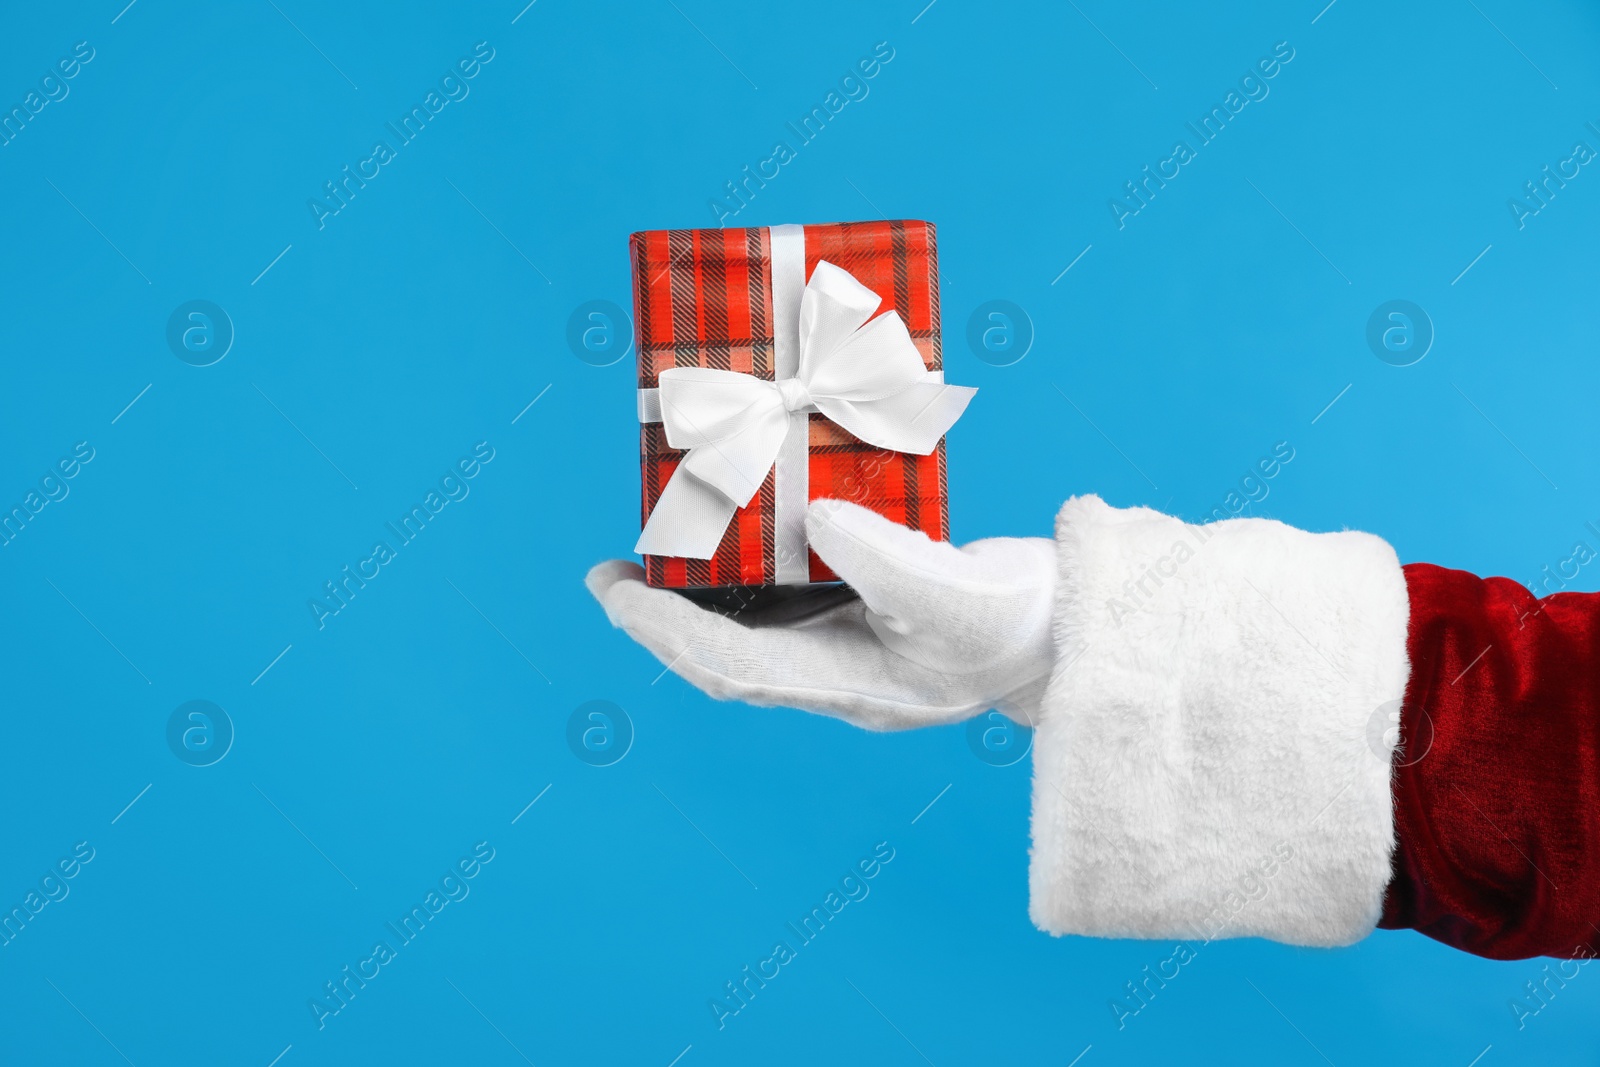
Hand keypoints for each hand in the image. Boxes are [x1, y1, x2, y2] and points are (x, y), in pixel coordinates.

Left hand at [586, 499, 1055, 730]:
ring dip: (694, 599)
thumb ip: (886, 560)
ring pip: (748, 632)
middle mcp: (836, 677)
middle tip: (610, 575)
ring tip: (651, 554)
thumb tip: (816, 521)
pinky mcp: (859, 619)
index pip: (736, 667)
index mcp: (852, 686)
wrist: (1068, 630)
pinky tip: (726, 540)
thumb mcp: (959, 591)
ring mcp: (846, 651)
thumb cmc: (1020, 619)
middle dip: (662, 622)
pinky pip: (782, 603)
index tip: (617, 594)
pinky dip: (743, 575)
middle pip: (726, 658)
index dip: (669, 632)